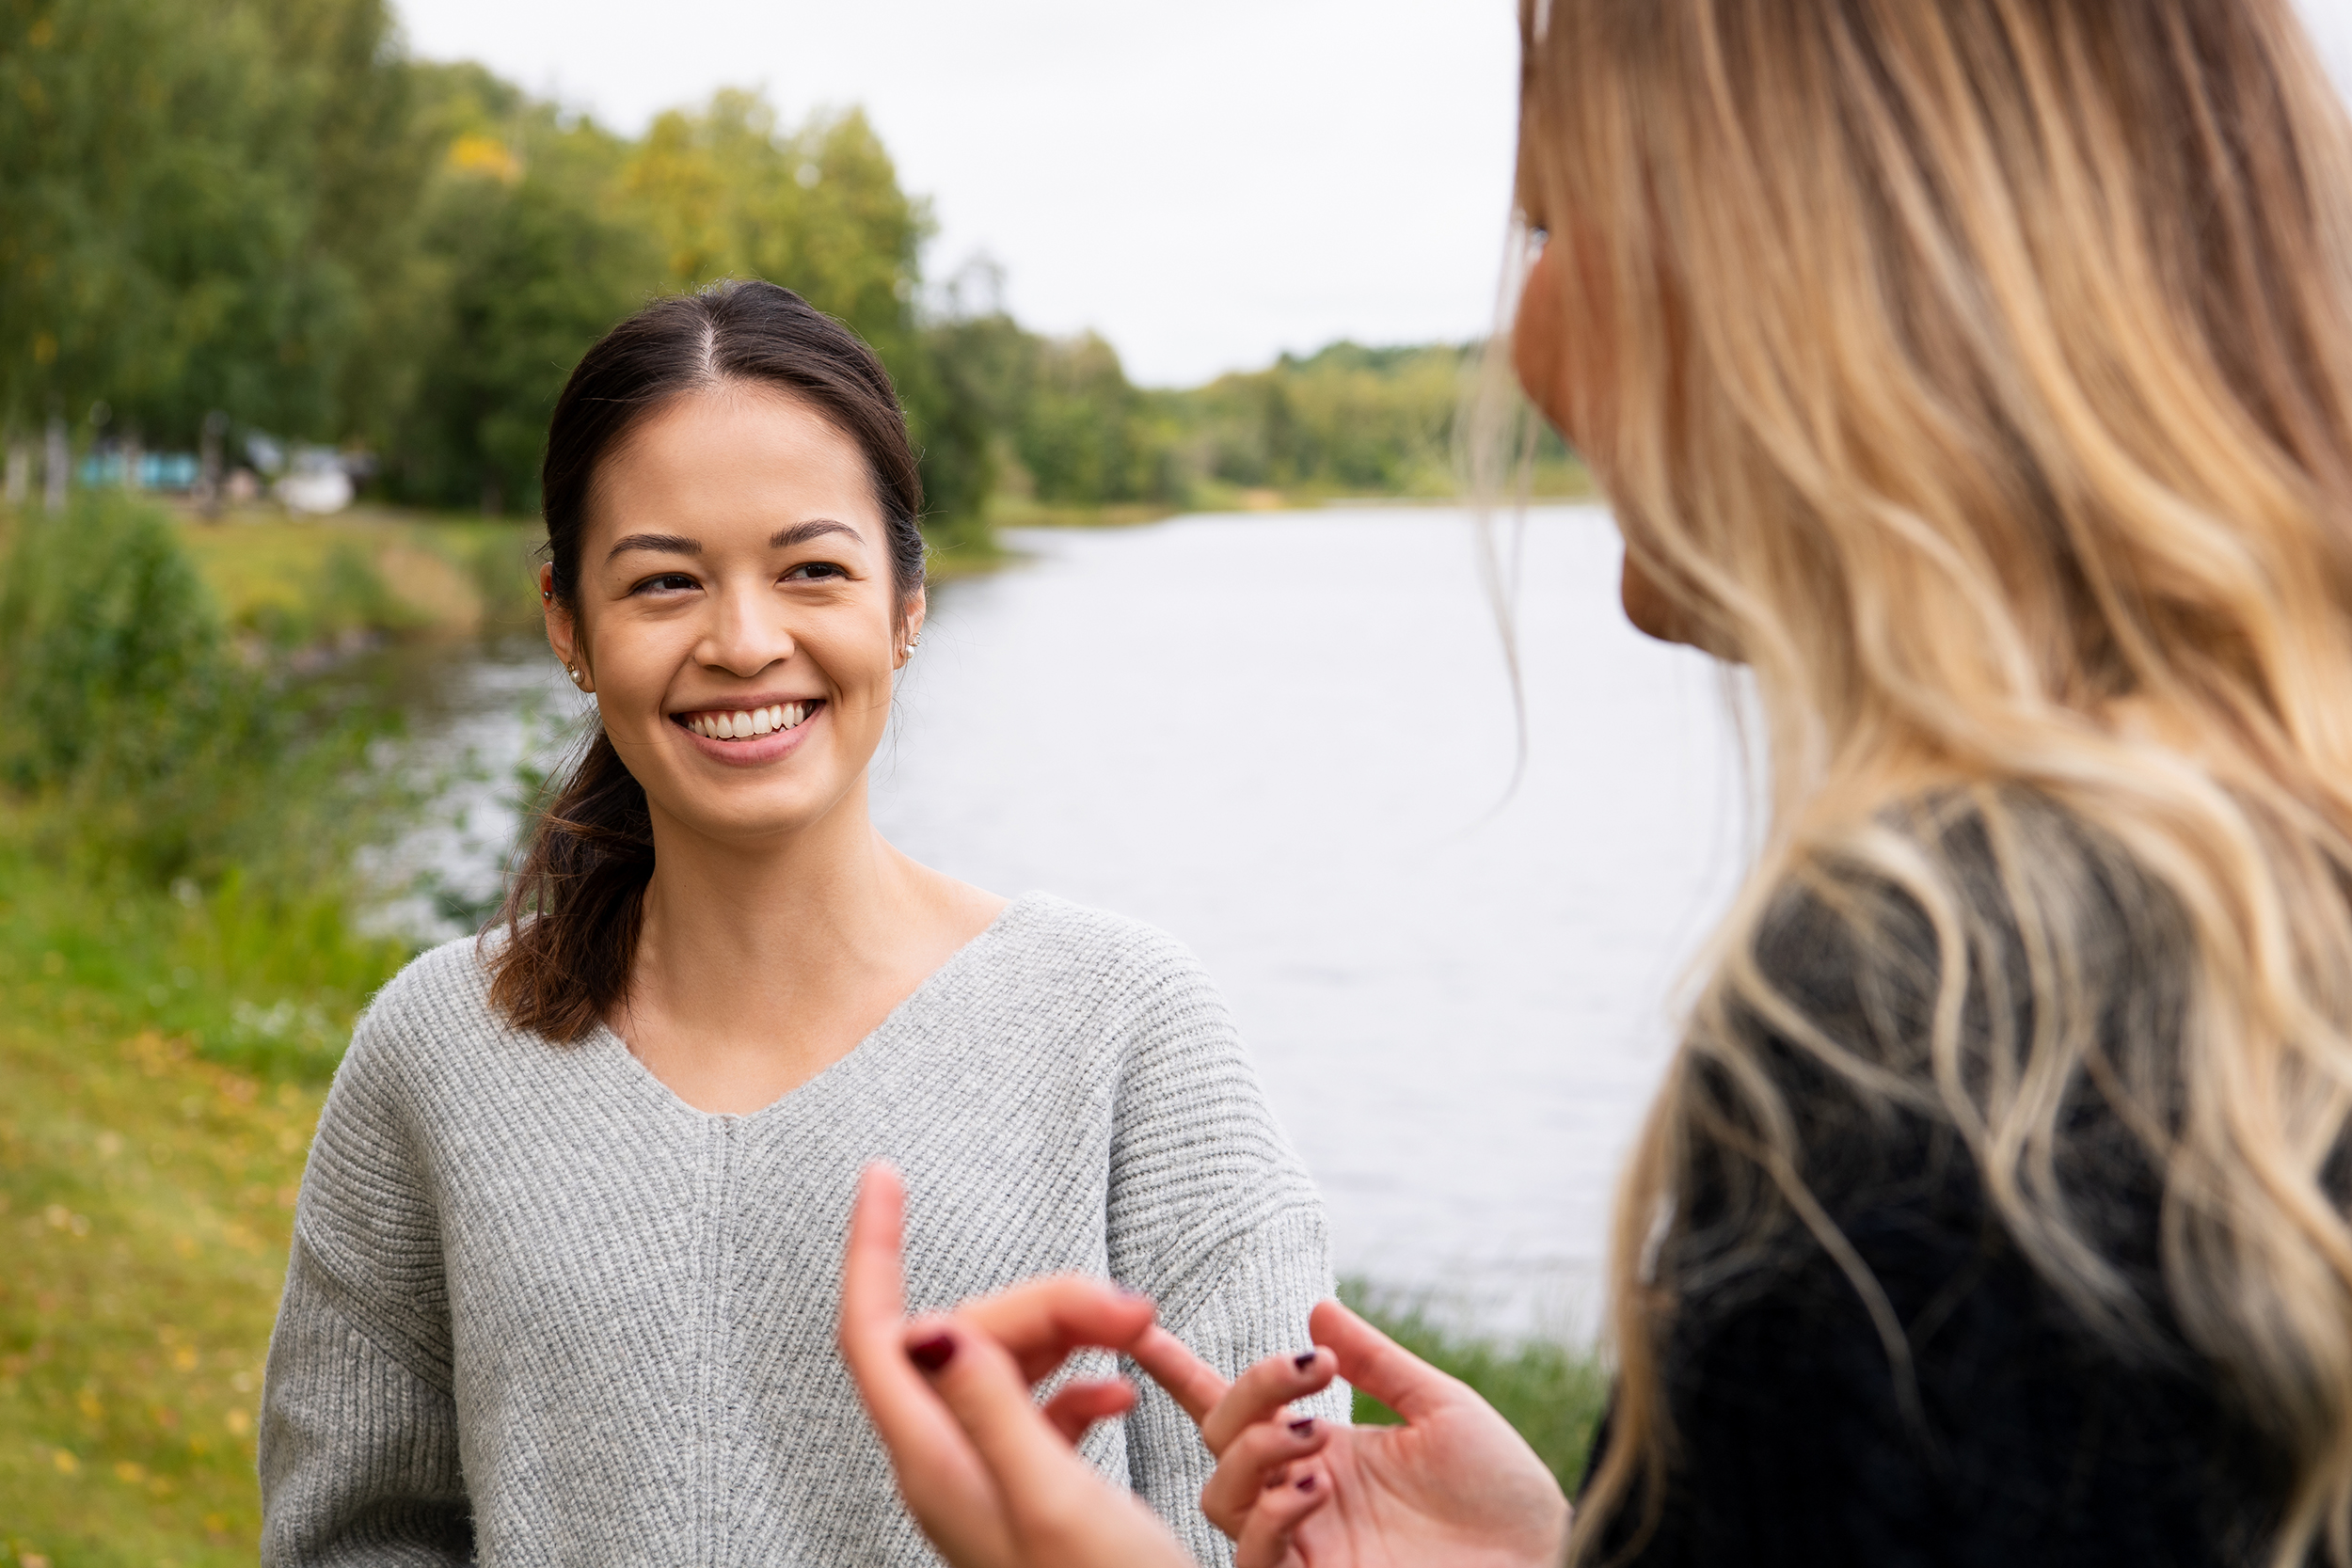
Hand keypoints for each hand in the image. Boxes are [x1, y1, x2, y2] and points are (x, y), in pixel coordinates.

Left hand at [839, 1162, 1197, 1567]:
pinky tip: (1124, 1396)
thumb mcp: (1055, 1502)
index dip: (871, 1249)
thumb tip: (930, 1326)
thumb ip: (992, 1409)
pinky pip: (1040, 1408)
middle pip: (965, 1336)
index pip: (873, 1334)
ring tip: (1142, 1341)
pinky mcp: (1028, 1492)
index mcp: (935, 1464)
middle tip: (1135, 1310)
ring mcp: (985, 1479)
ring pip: (1006, 1366)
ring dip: (1072, 1337)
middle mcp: (947, 1467)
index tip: (884, 1176)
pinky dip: (1081, 1385)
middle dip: (1047, 1301)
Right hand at [1133, 1298, 1570, 1567]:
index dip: (1179, 1370)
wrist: (1544, 1562)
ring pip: (1220, 1497)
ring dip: (1256, 1452)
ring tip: (1316, 1439)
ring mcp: (1304, 1545)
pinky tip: (1315, 1488)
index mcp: (1324, 1451)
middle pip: (1218, 1439)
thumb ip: (1377, 1363)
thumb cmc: (1504, 1498)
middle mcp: (1301, 1495)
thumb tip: (1317, 1309)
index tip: (1137, 1327)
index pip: (1234, 1407)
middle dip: (1250, 1394)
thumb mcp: (1444, 1411)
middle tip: (1310, 1378)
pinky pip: (1253, 1556)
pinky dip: (1273, 1514)